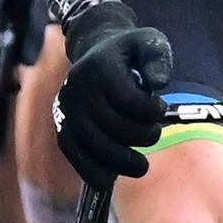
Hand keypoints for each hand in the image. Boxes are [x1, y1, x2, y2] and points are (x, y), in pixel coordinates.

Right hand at [54, 2, 171, 185]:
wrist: (96, 51)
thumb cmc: (129, 53)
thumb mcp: (149, 43)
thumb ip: (158, 59)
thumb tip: (158, 84)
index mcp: (100, 66)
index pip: (129, 100)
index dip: (151, 112)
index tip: (161, 109)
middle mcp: (78, 87)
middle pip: (112, 126)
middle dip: (141, 136)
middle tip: (155, 134)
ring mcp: (66, 107)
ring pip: (92, 144)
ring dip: (120, 161)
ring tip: (142, 166)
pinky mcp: (61, 124)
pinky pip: (74, 153)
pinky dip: (91, 170)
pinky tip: (110, 179)